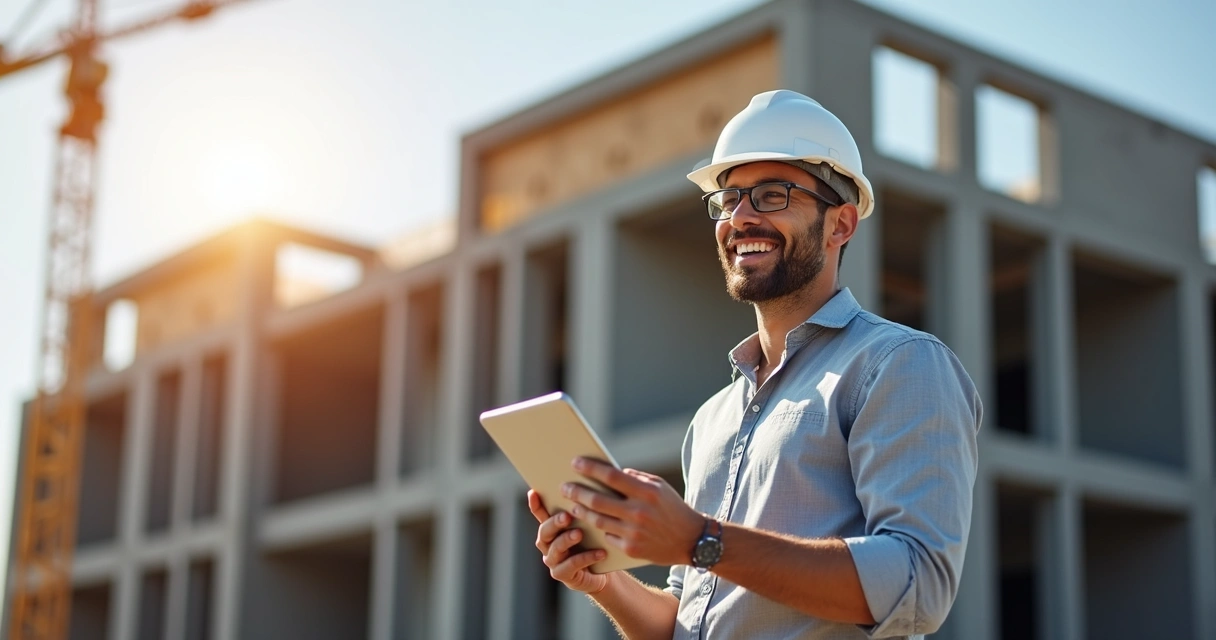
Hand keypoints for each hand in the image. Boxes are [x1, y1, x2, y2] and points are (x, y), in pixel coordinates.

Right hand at [528, 489, 609, 593]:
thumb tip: (591, 489)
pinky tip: (600, 552)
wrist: (604, 571)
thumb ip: (584, 511)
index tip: (534, 492)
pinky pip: (572, 565)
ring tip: (580, 534)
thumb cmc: (596, 542)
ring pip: (556, 549)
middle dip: (555, 523)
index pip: (541, 515)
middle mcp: (548, 544)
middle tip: (567, 516)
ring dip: (567, 540)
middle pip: (545, 531)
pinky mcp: (563, 575)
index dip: (536, 505)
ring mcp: (554, 561)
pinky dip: (586, 557)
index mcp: (552, 529)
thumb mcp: (591, 525)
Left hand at [563, 457, 703, 565]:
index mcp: (646, 492)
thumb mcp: (659, 486)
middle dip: (577, 492)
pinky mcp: (631, 550)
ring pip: (597, 520)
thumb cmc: (672, 508)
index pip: (611, 476)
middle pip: (598, 500)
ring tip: (573, 504)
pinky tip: (591, 522)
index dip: (590, 469)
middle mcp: (639, 512)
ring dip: (581, 511)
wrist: (692, 540)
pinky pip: (607, 536)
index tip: (575, 463)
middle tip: (565, 487)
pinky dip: (599, 528)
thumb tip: (610, 472)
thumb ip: (635, 478)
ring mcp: (634, 533)